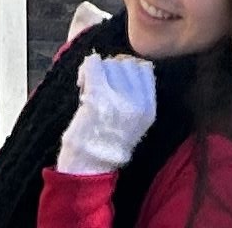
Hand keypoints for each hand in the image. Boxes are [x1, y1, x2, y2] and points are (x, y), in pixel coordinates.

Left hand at [56, 54, 158, 175]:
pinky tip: (82, 82)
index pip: (145, 68)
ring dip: (97, 71)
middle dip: (111, 68)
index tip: (116, 81)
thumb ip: (137, 96)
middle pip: (126, 62)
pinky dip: (86, 68)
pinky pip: (93, 64)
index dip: (127, 69)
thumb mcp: (135, 123)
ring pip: (109, 62)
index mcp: (149, 108)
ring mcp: (119, 98)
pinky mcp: (99, 96)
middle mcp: (138, 102)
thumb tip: (126, 63)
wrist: (88, 168)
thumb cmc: (107, 145)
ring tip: (90, 89)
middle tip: (100, 85)